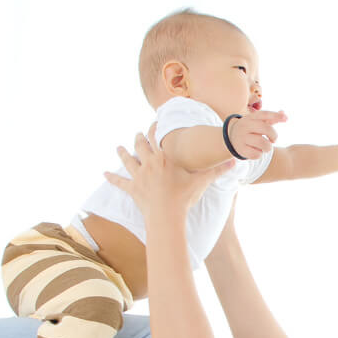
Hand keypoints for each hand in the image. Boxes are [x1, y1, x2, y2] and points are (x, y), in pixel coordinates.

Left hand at [104, 125, 234, 219]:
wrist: (167, 215)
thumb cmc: (184, 197)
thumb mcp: (201, 182)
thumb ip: (216, 170)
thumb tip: (234, 161)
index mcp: (163, 157)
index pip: (156, 137)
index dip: (154, 128)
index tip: (153, 122)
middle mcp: (149, 163)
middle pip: (140, 146)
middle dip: (138, 139)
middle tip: (137, 134)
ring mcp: (139, 176)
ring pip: (128, 160)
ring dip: (123, 153)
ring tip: (119, 147)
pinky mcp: (132, 190)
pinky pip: (119, 182)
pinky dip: (111, 178)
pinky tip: (103, 173)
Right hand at [227, 110, 287, 159]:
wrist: (232, 136)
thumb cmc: (251, 128)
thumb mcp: (259, 122)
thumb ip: (272, 119)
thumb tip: (285, 115)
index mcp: (251, 117)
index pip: (265, 114)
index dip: (276, 116)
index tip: (287, 119)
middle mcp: (245, 125)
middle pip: (266, 129)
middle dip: (274, 136)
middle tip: (273, 140)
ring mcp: (242, 137)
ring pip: (263, 143)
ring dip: (268, 147)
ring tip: (266, 147)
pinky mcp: (241, 149)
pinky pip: (256, 154)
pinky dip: (260, 154)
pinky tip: (257, 151)